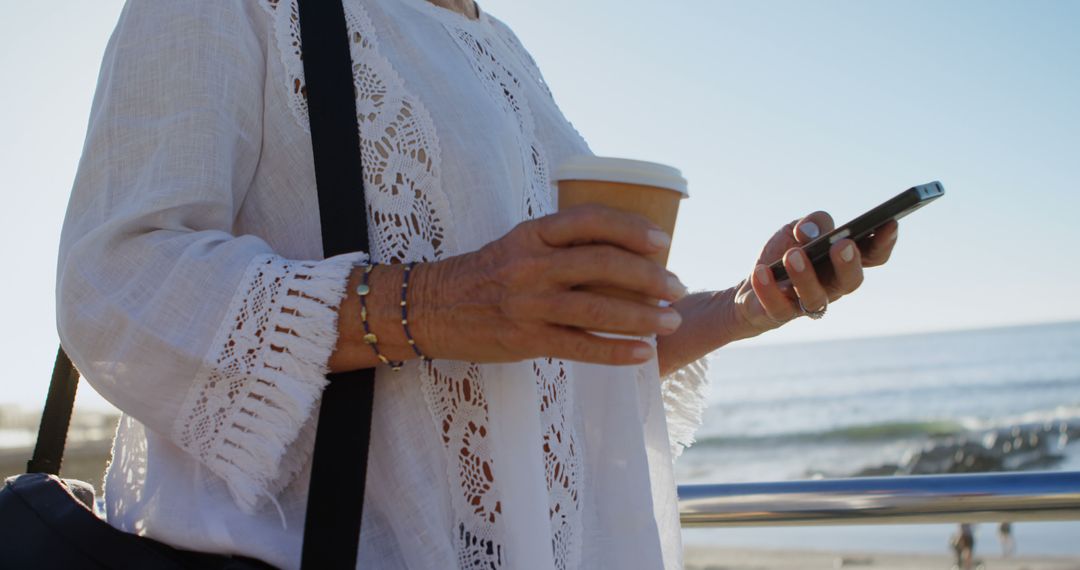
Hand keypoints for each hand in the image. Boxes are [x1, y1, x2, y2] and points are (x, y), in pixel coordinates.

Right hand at [411, 205, 687, 365]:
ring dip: (641, 316)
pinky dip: (615, 350)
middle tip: (677, 287)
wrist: (431, 308)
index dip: (632, 227)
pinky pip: (579, 345)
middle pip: (601, 264)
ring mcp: (527, 303)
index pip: (590, 220)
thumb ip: (561, 244)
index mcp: (531, 232)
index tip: (663, 240)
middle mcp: (530, 264)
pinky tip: (643, 353)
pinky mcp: (525, 339)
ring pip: (596, 307)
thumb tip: (624, 251)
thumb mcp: (519, 244)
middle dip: (648, 276)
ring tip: (671, 320)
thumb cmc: (486, 274)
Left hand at [732, 211, 898, 333]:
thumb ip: (812, 223)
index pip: (873, 256)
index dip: (884, 242)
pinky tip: (762, 271)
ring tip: (793, 254)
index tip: (890, 222)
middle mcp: (833, 286)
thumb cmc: (783, 255)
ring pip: (815, 297)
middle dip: (848, 263)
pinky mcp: (780, 314)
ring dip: (805, 276)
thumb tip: (811, 231)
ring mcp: (808, 304)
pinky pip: (778, 307)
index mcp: (843, 262)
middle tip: (842, 245)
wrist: (750, 289)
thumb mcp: (796, 229)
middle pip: (851, 282)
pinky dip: (769, 289)